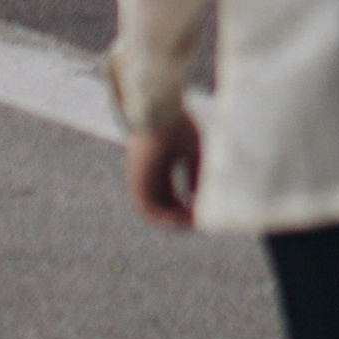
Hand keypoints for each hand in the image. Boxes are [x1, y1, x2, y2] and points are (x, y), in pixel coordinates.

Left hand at [128, 113, 200, 229]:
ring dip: (174, 219)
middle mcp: (148, 173)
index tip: (203, 207)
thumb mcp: (193, 150)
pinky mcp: (136, 183)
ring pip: (155, 208)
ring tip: (193, 223)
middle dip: (181, 213)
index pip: (170, 188)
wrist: (157, 115)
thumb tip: (197, 195)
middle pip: (163, 200)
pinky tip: (182, 220)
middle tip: (199, 221)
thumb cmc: (177, 126)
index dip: (186, 200)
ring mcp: (141, 179)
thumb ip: (196, 172)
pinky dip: (165, 218)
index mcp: (159, 161)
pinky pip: (148, 209)